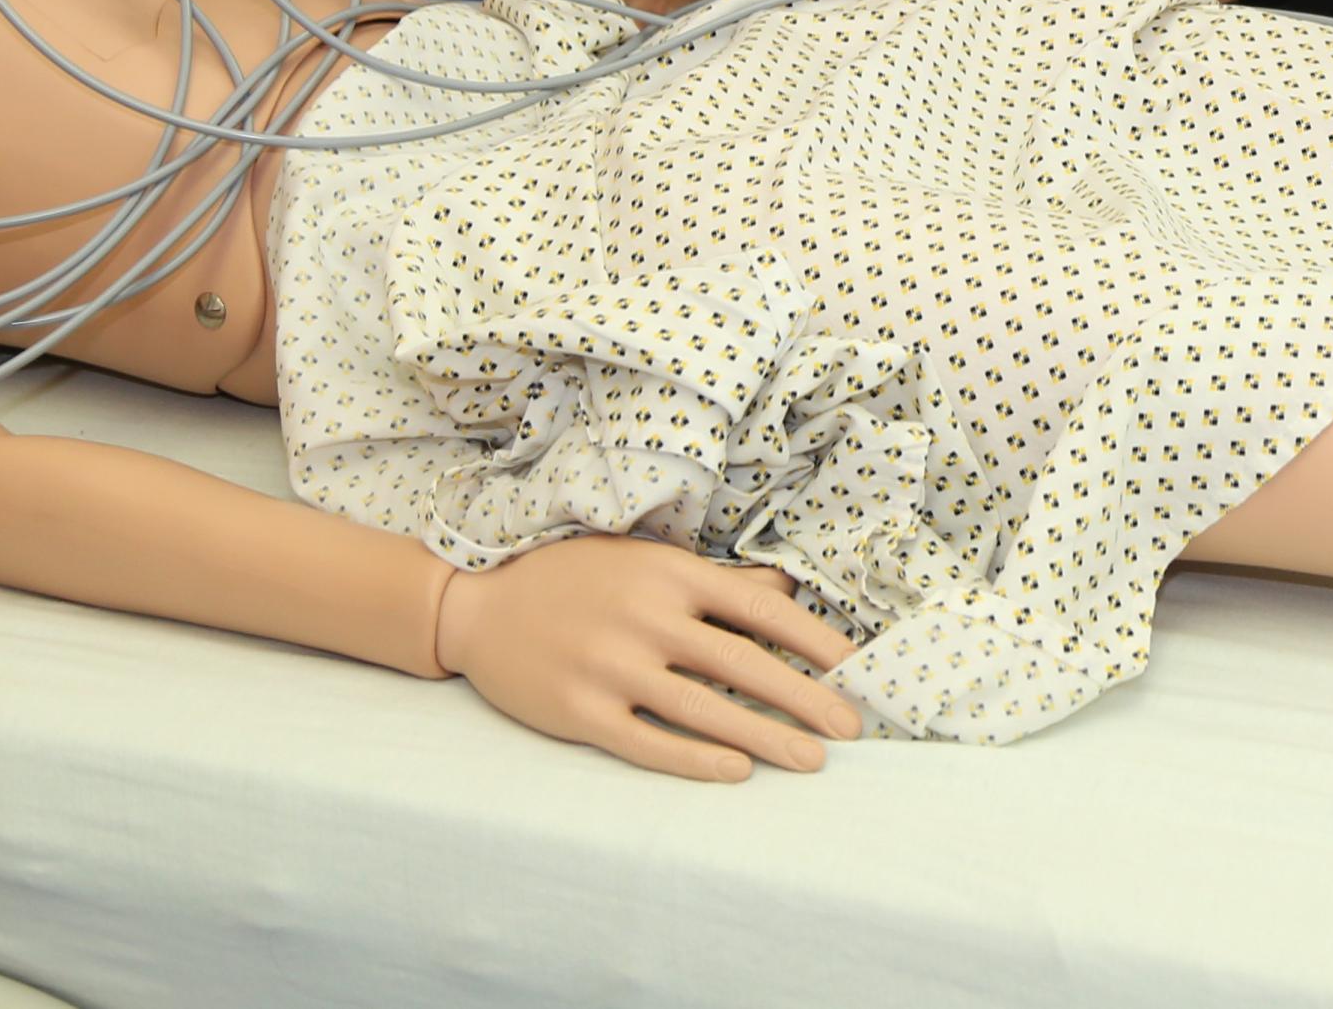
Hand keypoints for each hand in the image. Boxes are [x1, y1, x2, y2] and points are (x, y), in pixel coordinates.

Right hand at [437, 535, 864, 780]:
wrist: (477, 604)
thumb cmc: (573, 578)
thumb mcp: (645, 561)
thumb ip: (714, 580)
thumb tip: (786, 588)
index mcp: (670, 575)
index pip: (760, 609)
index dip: (813, 640)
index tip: (854, 668)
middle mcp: (645, 618)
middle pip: (743, 663)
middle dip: (804, 698)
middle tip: (850, 727)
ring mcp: (611, 667)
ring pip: (704, 709)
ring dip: (764, 736)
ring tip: (811, 759)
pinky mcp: (580, 711)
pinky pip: (648, 742)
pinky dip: (695, 759)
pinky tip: (736, 772)